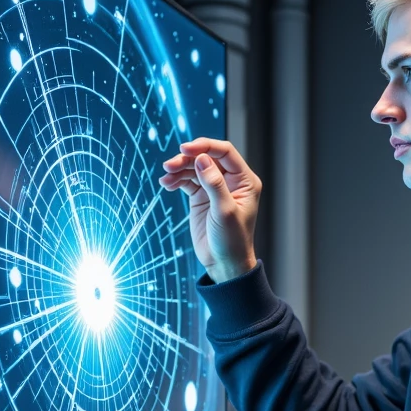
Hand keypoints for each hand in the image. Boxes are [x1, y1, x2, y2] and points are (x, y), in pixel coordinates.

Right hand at [159, 138, 260, 283]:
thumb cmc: (232, 241)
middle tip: (169, 165)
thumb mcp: (224, 212)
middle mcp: (231, 181)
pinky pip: (187, 181)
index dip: (205, 146)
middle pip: (207, 157)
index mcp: (244, 181)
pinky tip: (167, 183)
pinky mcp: (201, 197)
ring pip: (195, 168)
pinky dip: (176, 180)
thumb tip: (202, 159)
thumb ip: (214, 184)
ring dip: (179, 169)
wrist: (223, 264)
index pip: (225, 152)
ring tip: (166, 177)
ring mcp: (214, 188)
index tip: (185, 148)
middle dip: (187, 159)